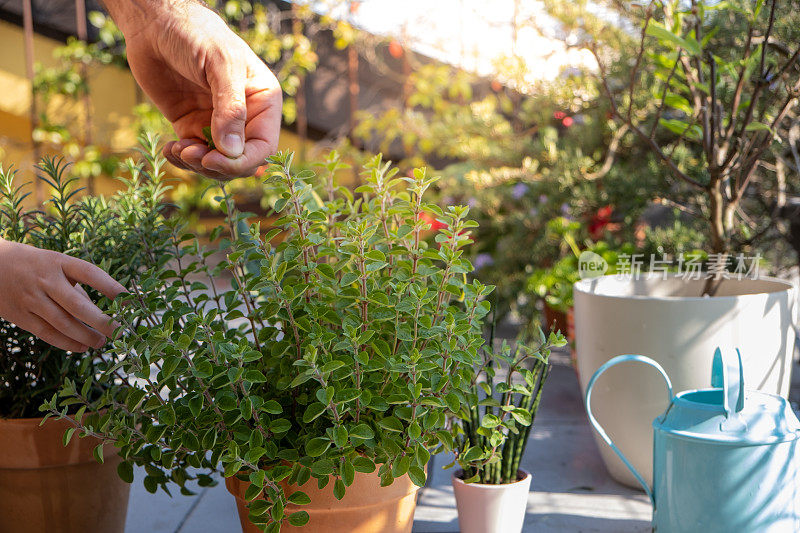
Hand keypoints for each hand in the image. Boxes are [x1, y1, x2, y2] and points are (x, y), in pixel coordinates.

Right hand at [0, 239, 125, 351]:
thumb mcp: (56, 263)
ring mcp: (31, 298)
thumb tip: (100, 312)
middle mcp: (45, 280)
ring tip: (102, 342)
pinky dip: (67, 343)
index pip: (90, 273)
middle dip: (101, 321)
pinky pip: (47, 333)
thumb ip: (76, 285)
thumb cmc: (35, 265)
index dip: (111, 287)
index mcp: (58, 261)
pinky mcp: (20, 315)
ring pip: (63, 323)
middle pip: (77, 304)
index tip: (129, 299)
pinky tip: (82, 347)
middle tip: (119, 331)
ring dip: (86, 336)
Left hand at [107, 0, 281, 178]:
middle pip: (242, 160)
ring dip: (198, 165)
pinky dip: (182, 159)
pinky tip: (170, 148)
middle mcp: (245, 116)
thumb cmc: (197, 36)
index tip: (215, 160)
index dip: (243, 160)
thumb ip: (230, 109)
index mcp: (263, 101)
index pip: (264, 145)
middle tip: (193, 156)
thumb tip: (232, 151)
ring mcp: (217, 123)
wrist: (156, 25)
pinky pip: (194, 155)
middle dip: (219, 165)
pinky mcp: (192, 126)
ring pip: (218, 162)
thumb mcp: (221, 66)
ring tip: (179, 150)